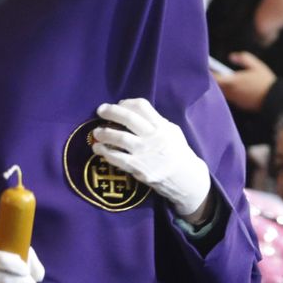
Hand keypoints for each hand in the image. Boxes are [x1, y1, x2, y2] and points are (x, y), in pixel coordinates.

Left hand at [93, 99, 212, 218]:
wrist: (186, 179)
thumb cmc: (177, 153)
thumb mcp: (172, 132)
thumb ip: (155, 122)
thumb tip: (132, 111)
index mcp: (161, 126)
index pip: (141, 106)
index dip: (126, 103)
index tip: (118, 105)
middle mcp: (153, 137)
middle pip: (128, 118)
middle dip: (111, 112)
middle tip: (100, 111)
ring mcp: (145, 153)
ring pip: (119, 138)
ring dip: (104, 133)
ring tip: (97, 132)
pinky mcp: (138, 168)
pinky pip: (117, 158)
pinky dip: (105, 152)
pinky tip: (99, 149)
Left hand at [214, 52, 276, 112]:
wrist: (275, 100)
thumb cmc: (265, 82)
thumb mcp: (256, 65)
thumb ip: (243, 58)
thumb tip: (232, 56)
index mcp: (232, 82)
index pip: (213, 77)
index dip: (209, 72)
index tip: (207, 66)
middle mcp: (230, 92)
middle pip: (216, 86)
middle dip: (216, 79)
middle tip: (216, 72)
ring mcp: (235, 100)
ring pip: (223, 92)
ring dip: (223, 86)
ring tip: (228, 79)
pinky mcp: (240, 105)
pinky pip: (231, 97)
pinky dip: (231, 92)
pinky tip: (238, 87)